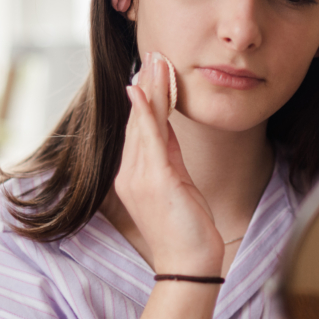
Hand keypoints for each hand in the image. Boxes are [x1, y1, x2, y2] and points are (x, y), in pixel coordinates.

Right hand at [116, 52, 223, 275]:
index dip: (144, 98)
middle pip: (137, 121)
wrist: (189, 265)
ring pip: (141, 124)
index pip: (138, 129)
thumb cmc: (186, 230)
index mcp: (133, 176)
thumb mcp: (178, 184)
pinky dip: (146, 113)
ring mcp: (138, 177)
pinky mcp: (155, 181)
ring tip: (156, 60)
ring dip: (149, 89)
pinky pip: (150, 139)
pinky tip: (145, 90)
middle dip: (145, 86)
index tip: (151, 70)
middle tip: (153, 54)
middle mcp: (129, 174)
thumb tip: (165, 127)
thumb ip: (168, 155)